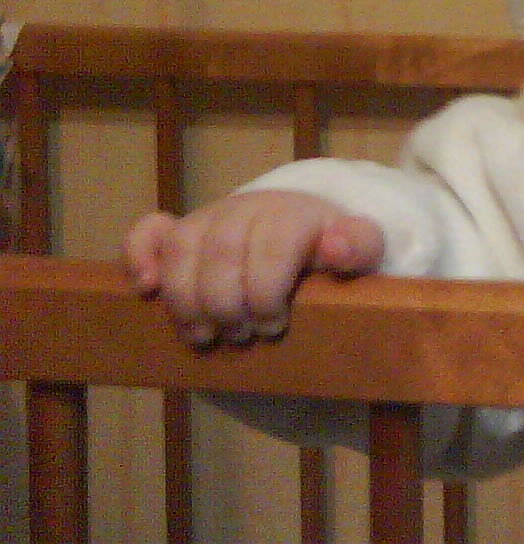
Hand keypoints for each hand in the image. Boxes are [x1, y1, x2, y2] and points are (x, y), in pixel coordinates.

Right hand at [123, 190, 383, 348]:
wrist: (308, 233)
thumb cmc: (333, 252)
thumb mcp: (363, 250)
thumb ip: (360, 246)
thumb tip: (334, 244)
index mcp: (293, 213)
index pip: (271, 246)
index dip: (266, 292)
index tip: (274, 325)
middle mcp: (248, 209)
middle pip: (221, 250)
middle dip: (226, 303)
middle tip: (241, 336)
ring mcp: (211, 217)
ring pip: (181, 247)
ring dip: (185, 298)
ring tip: (204, 335)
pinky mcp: (182, 230)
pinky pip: (149, 231)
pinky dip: (139, 256)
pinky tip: (146, 289)